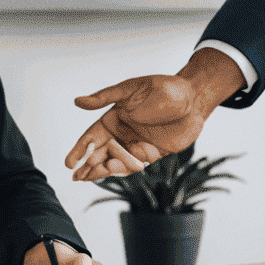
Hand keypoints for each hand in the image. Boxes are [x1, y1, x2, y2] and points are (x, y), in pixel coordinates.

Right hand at [66, 50, 243, 181]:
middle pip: (101, 153)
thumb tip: (77, 101)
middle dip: (88, 165)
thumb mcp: (131, 89)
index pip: (92, 136)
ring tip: (93, 176)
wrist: (195, 99)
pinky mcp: (153, 155)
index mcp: (115, 116)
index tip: (69, 163)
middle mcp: (123, 133)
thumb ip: (105, 97)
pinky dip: (125, 170)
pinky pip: (136, 166)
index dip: (80, 149)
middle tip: (77, 176)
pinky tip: (114, 173)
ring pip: (116, 162)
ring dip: (104, 170)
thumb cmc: (164, 88)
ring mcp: (137, 145)